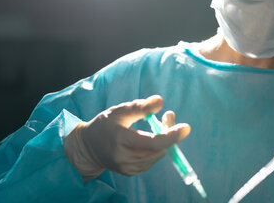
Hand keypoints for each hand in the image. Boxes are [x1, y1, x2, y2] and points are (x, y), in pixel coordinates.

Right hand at [64, 95, 189, 180]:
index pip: (152, 142)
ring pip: (156, 155)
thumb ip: (140, 107)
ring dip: (164, 141)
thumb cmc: (104, 124)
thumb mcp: (119, 110)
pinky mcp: (130, 172)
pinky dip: (156, 149)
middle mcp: (124, 157)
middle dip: (169, 133)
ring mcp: (127, 168)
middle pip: (157, 149)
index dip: (171, 136)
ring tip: (159, 124)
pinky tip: (149, 139)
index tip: (186, 128)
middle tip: (169, 116)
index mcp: (120, 139)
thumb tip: (160, 101)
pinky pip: (151, 160)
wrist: (88, 147)